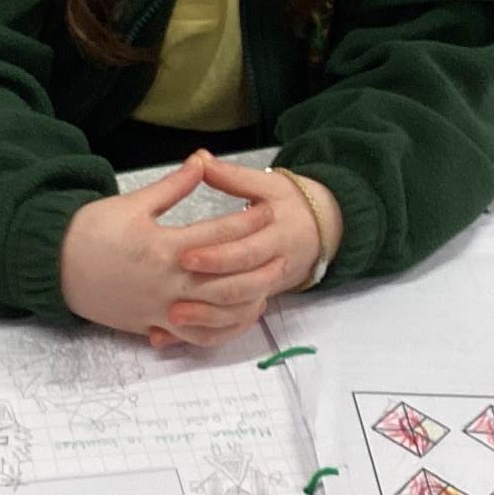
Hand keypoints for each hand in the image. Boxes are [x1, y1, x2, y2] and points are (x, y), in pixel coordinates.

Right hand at [60, 155, 281, 343]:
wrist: (54, 267)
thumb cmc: (90, 231)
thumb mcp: (132, 203)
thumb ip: (173, 186)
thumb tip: (202, 160)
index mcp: (163, 247)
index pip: (218, 235)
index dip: (246, 221)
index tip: (267, 210)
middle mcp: (167, 282)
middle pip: (226, 277)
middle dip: (257, 265)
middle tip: (281, 252)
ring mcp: (160, 308)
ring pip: (215, 313)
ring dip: (246, 302)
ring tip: (266, 288)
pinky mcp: (152, 324)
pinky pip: (192, 335)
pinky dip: (219, 330)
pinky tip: (236, 319)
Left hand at [149, 155, 342, 344]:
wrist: (321, 231)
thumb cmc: (290, 205)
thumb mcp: (267, 185)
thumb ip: (233, 178)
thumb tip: (202, 160)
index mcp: (277, 236)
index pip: (245, 251)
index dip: (215, 255)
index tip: (184, 254)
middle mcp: (274, 267)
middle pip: (241, 287)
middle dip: (206, 291)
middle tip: (171, 295)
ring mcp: (265, 289)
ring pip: (238, 312)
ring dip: (206, 318)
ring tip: (172, 316)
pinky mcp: (255, 302)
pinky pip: (232, 325)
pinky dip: (207, 332)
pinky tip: (178, 334)